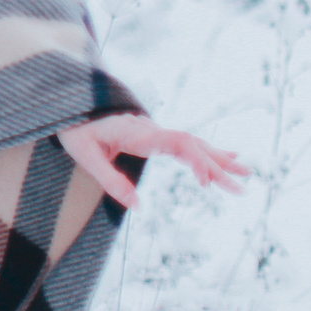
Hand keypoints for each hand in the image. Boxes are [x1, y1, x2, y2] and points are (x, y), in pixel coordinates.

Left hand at [56, 112, 249, 209]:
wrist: (65, 103)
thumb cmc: (74, 129)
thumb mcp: (85, 156)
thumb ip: (110, 180)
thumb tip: (139, 207)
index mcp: (137, 131)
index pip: (176, 142)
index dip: (196, 159)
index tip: (208, 181)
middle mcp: (150, 128)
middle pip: (191, 144)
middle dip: (217, 166)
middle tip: (242, 188)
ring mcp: (153, 130)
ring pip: (192, 142)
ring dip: (219, 158)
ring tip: (246, 173)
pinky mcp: (152, 134)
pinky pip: (185, 142)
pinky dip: (207, 150)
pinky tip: (227, 156)